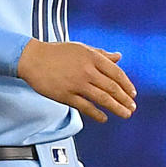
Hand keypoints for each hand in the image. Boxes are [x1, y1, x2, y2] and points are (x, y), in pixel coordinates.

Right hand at [17, 40, 136, 122]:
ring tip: (125, 114)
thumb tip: (118, 56)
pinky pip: (86, 107)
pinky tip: (104, 118)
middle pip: (112, 88)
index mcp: (91, 57)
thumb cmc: (56, 52)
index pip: (116, 73)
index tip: (133, 94)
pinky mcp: (66, 95)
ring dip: (117, 108)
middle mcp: (87, 70)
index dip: (127, 85)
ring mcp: (77, 84)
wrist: (32, 59)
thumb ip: (101, 54)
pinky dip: (97, 114)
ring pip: (103, 99)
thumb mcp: (81, 48)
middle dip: (125, 100)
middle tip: (132, 107)